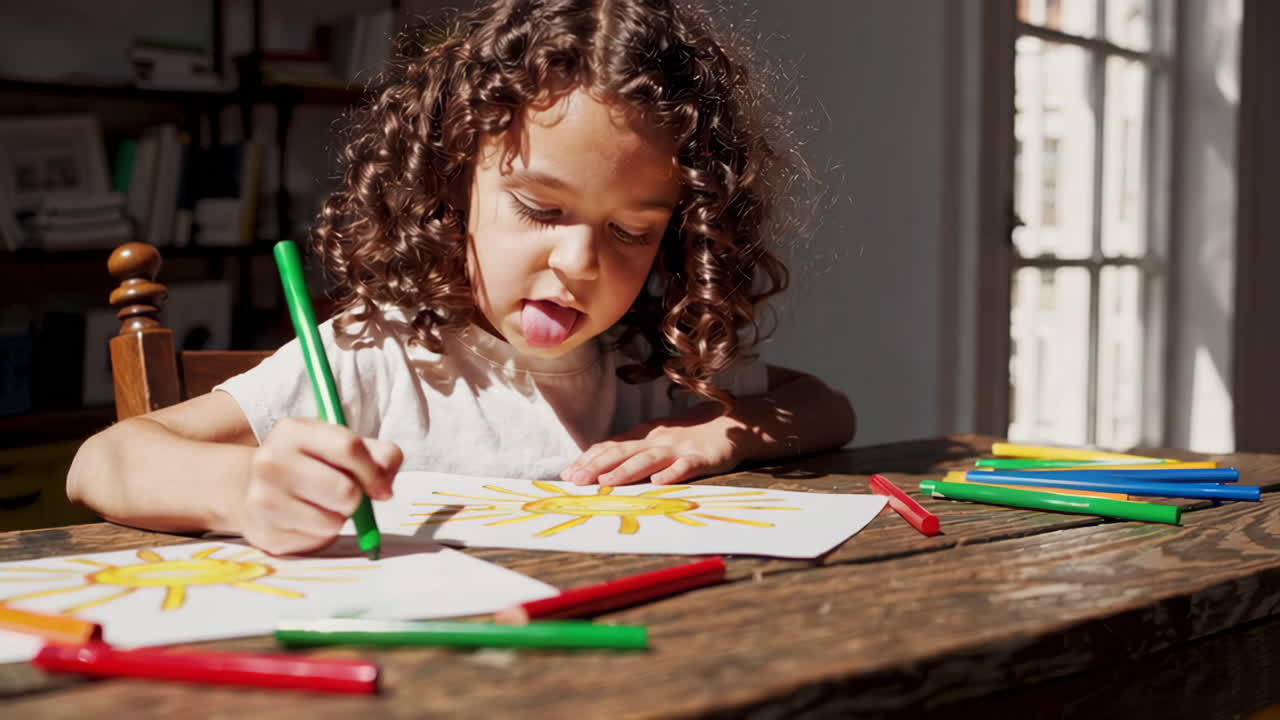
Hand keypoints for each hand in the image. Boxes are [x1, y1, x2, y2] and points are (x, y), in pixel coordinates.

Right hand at [242, 418, 402, 554]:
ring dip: (338, 518)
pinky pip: (317, 541)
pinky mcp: (265, 534)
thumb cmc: (309, 464)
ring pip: (333, 521)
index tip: (379, 484)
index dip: (374, 470)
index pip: (349, 447)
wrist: (250, 488)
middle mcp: (271, 462)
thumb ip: (378, 455)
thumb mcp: (340, 445)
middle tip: (346, 495)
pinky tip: (305, 520)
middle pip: (345, 491)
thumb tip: (385, 487)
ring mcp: (263, 499)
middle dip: (357, 498)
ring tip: (321, 505)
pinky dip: (321, 534)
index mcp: (292, 431)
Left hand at [561, 414, 740, 486]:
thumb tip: (595, 467)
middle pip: (623, 452)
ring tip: (605, 482)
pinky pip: (686, 465)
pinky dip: (673, 473)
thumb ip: (630, 451)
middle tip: (575, 480)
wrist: (733, 421)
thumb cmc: (688, 435)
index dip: (588, 459)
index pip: (610, 446)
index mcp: (643, 436)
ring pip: (649, 459)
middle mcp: (657, 440)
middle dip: (597, 466)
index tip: (567, 474)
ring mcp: (679, 448)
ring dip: (626, 470)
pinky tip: (660, 481)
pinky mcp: (703, 457)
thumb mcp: (656, 439)